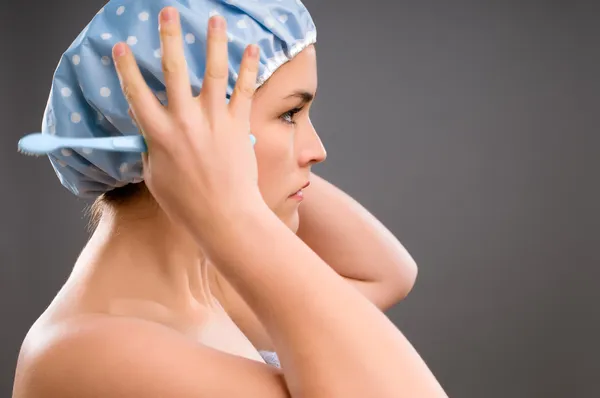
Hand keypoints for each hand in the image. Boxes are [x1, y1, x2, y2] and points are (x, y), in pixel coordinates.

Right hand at [112, 7, 262, 232]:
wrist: (225, 217)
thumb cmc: (186, 203)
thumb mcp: (156, 177)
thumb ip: (152, 150)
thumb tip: (152, 136)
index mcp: (158, 134)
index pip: (136, 93)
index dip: (126, 68)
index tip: (121, 47)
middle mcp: (185, 121)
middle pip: (175, 70)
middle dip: (170, 36)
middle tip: (168, 12)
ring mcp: (214, 120)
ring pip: (214, 72)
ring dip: (214, 41)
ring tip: (214, 18)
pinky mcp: (239, 125)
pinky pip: (245, 90)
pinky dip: (249, 68)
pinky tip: (252, 48)